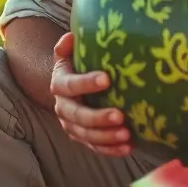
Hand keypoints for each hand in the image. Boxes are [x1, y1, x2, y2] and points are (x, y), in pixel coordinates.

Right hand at [49, 33, 131, 156]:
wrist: (71, 85)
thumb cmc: (78, 63)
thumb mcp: (71, 52)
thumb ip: (69, 44)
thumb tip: (72, 36)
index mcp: (60, 83)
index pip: (69, 84)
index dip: (86, 83)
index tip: (107, 79)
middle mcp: (62, 106)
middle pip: (77, 116)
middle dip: (98, 118)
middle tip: (120, 116)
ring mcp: (71, 125)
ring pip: (85, 135)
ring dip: (105, 137)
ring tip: (126, 135)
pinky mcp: (82, 137)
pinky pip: (94, 147)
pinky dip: (110, 150)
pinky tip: (127, 148)